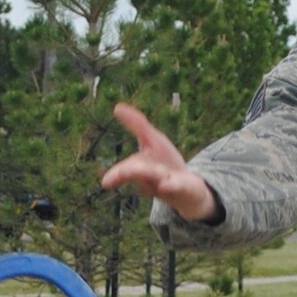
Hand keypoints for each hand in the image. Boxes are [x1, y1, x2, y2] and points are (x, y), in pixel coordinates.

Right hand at [101, 104, 218, 222]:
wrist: (190, 187)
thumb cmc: (167, 164)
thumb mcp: (153, 140)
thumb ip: (137, 125)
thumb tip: (117, 107)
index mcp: (140, 170)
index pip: (126, 170)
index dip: (116, 175)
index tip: (105, 183)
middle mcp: (151, 180)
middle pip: (137, 175)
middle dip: (130, 172)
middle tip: (117, 177)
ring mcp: (167, 186)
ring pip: (156, 179)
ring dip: (152, 174)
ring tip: (159, 172)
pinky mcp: (183, 189)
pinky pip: (176, 187)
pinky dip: (170, 185)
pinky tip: (166, 184)